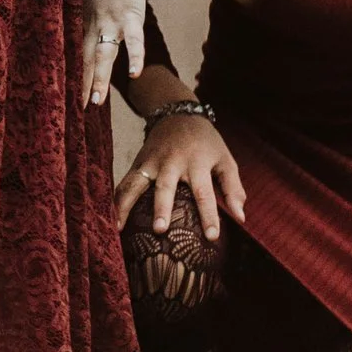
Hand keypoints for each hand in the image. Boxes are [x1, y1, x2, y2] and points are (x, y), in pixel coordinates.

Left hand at [79, 0, 146, 110]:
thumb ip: (88, 7)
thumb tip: (89, 16)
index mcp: (84, 21)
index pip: (78, 53)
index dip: (77, 74)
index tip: (72, 94)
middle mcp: (94, 25)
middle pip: (87, 59)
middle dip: (84, 84)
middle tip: (81, 107)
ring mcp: (112, 22)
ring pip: (104, 55)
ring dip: (100, 78)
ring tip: (96, 101)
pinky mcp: (130, 15)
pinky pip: (133, 40)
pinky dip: (134, 57)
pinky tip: (135, 74)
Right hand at [115, 107, 245, 240]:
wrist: (177, 114)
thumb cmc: (206, 143)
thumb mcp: (225, 160)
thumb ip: (233, 188)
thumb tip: (241, 218)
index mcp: (197, 163)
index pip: (204, 193)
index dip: (209, 215)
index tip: (211, 237)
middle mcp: (171, 163)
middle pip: (165, 187)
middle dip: (162, 208)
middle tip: (159, 229)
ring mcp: (151, 162)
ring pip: (136, 184)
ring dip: (127, 205)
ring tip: (119, 226)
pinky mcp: (137, 163)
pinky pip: (124, 183)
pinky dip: (116, 200)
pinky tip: (111, 218)